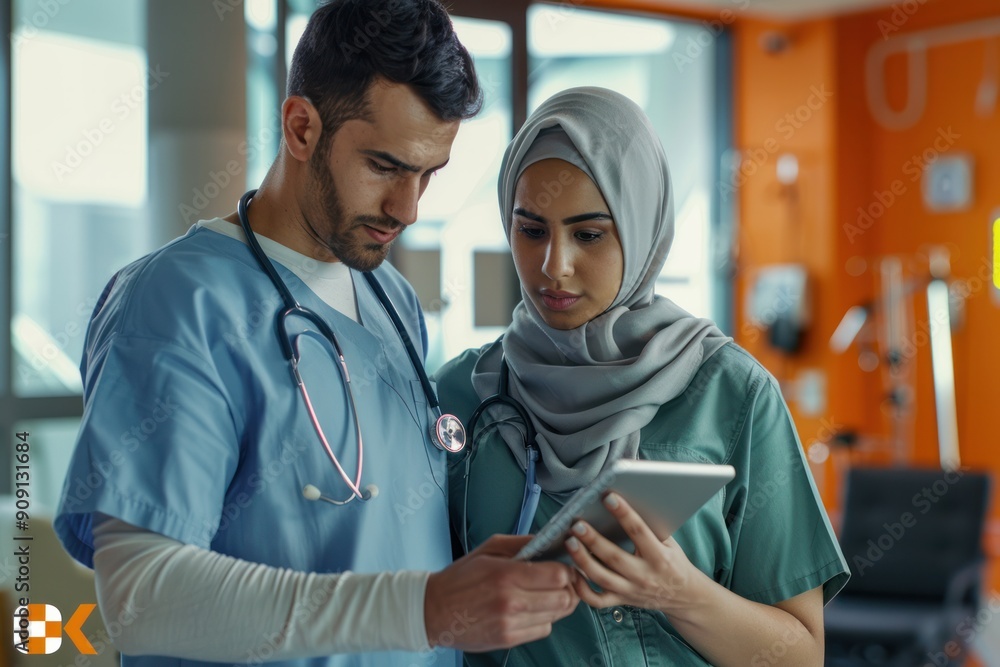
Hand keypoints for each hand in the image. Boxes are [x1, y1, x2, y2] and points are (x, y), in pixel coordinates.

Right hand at [424, 534, 579, 651]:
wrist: (433, 610)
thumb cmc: (460, 577)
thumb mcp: (488, 549)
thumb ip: (522, 543)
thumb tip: (551, 541)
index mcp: (506, 574)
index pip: (559, 575)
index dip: (566, 570)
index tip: (562, 567)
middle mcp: (511, 601)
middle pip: (564, 598)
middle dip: (567, 588)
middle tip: (558, 582)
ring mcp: (510, 623)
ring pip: (556, 616)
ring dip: (555, 604)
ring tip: (543, 594)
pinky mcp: (508, 639)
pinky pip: (543, 630)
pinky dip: (542, 619)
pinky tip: (529, 609)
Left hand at [565, 493, 710, 614]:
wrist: (685, 597)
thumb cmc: (674, 562)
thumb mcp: (670, 543)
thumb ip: (651, 527)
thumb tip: (626, 502)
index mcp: (659, 557)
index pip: (639, 532)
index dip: (624, 513)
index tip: (608, 497)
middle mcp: (644, 576)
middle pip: (614, 557)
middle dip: (593, 540)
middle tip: (577, 524)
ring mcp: (631, 590)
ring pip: (602, 578)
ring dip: (582, 560)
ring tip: (569, 542)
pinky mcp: (621, 601)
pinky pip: (597, 600)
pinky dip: (582, 590)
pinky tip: (572, 573)